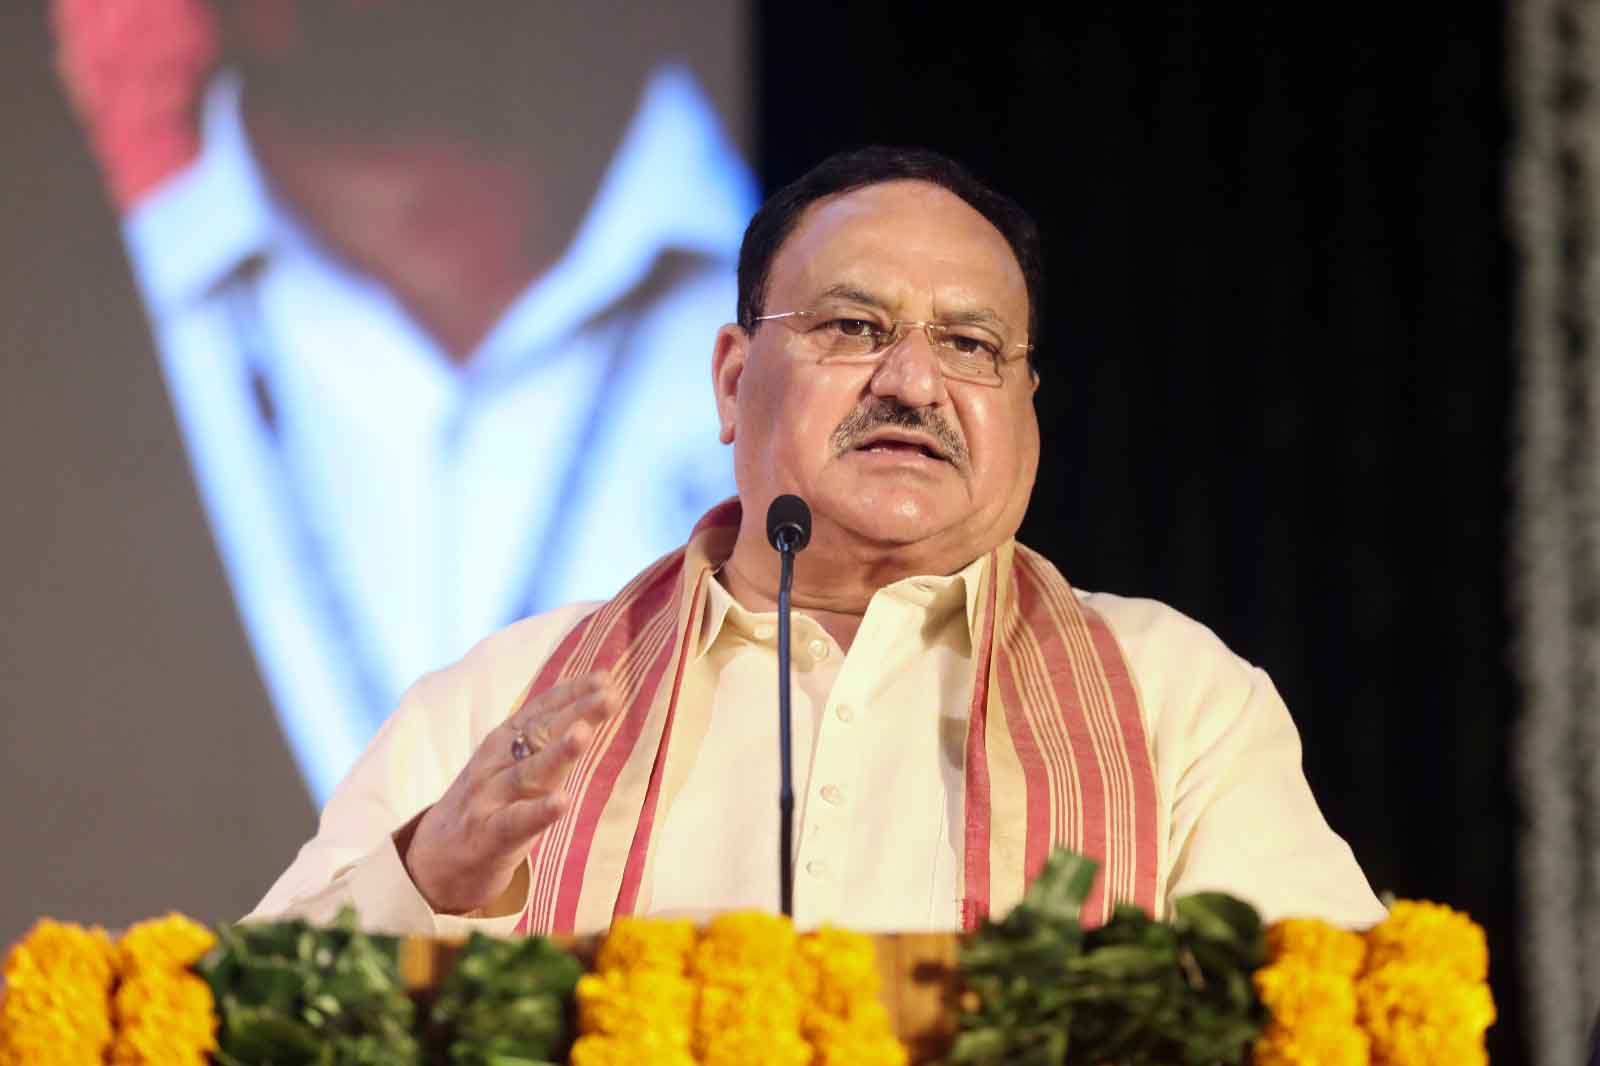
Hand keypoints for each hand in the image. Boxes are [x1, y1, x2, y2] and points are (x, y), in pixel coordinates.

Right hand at [401, 672, 619, 914]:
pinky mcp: (487, 837)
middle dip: (575, 713)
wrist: (432, 861)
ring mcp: (489, 800)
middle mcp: (495, 764)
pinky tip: (562, 801)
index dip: (572, 693)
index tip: (606, 678)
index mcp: (503, 743)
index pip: (540, 710)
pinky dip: (538, 812)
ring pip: (527, 773)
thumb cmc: (486, 807)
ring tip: (584, 733)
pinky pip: (515, 822)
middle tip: (609, 695)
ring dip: (557, 753)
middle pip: (539, 734)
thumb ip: (544, 742)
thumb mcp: (511, 767)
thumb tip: (588, 713)